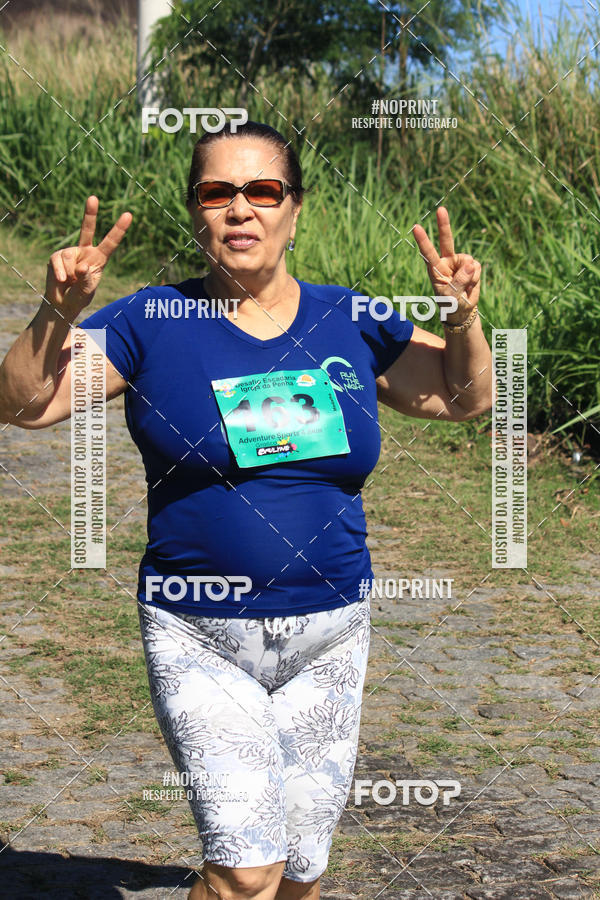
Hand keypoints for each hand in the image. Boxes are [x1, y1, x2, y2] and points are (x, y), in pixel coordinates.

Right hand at [45, 196, 131, 316]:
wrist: (62, 303)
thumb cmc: (79, 296)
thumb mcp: (87, 291)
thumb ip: (86, 279)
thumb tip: (81, 266)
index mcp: (99, 258)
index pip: (111, 243)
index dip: (119, 229)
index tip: (128, 215)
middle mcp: (85, 251)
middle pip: (87, 229)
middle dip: (89, 213)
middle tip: (93, 198)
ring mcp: (70, 252)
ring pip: (70, 256)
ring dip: (70, 273)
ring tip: (71, 282)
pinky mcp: (56, 256)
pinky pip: (58, 261)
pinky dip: (60, 272)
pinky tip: (61, 280)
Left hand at [412, 207, 480, 324]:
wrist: (462, 309)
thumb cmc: (451, 304)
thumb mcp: (452, 297)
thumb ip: (459, 281)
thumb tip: (470, 264)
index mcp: (435, 269)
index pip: (428, 253)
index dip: (423, 240)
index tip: (416, 228)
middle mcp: (446, 261)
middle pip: (446, 240)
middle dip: (444, 225)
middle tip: (441, 209)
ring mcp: (459, 262)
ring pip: (468, 261)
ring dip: (470, 277)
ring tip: (464, 287)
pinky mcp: (471, 265)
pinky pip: (476, 267)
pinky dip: (475, 278)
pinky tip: (470, 285)